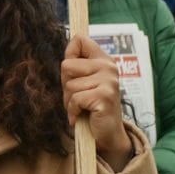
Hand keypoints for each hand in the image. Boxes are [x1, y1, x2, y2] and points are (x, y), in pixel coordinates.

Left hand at [62, 34, 132, 171]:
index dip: (69, 54)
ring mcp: (108, 82)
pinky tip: (81, 116)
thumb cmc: (91, 105)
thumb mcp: (84, 81)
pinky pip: (75, 99)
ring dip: (69, 101)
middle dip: (66, 84)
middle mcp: (108, 67)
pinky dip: (73, 111)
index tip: (74, 72)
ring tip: (82, 107)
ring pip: (69, 85)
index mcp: (103, 59)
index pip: (80, 39)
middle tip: (78, 96)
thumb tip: (67, 47)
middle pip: (66, 65)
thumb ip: (76, 65)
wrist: (108, 133)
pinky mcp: (105, 97)